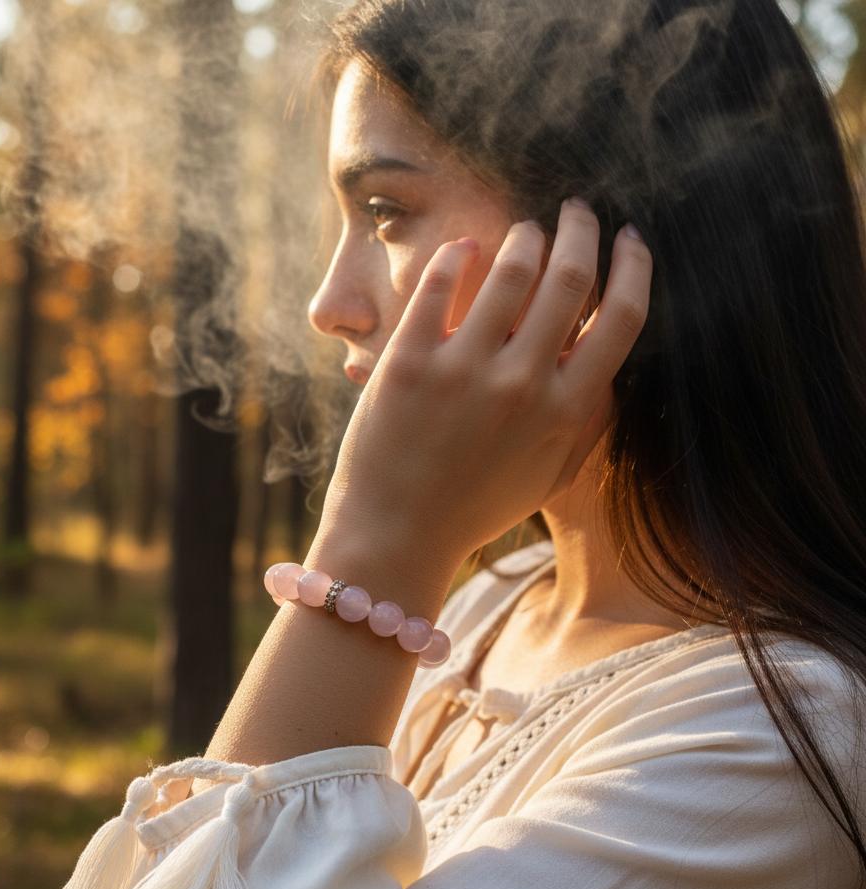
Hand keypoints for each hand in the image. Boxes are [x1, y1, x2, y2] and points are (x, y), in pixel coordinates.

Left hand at [315, 199, 651, 575]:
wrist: (397, 534)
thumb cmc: (475, 507)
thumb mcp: (549, 476)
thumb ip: (588, 423)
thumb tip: (610, 366)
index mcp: (564, 411)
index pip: (622, 318)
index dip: (634, 266)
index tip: (629, 238)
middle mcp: (522, 384)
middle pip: (571, 277)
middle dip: (582, 229)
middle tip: (577, 210)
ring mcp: (463, 370)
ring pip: (512, 267)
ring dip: (525, 235)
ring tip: (524, 230)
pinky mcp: (408, 361)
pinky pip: (439, 282)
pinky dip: (457, 254)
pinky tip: (464, 247)